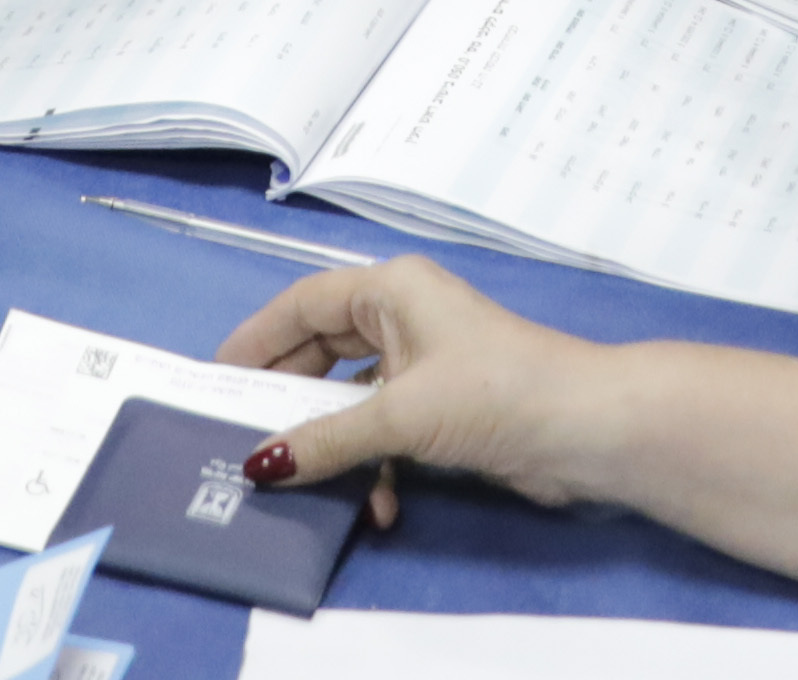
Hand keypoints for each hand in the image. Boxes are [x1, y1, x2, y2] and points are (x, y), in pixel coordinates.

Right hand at [221, 257, 607, 528]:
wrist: (586, 428)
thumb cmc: (493, 393)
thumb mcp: (399, 415)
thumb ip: (326, 440)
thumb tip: (259, 465)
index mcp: (392, 289)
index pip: (303, 303)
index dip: (256, 340)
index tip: (212, 377)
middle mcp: (405, 315)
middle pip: (323, 352)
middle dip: (289, 400)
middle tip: (240, 436)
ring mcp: (425, 362)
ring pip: (353, 399)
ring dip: (337, 447)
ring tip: (301, 484)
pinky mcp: (444, 406)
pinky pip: (388, 430)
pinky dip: (378, 467)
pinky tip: (379, 507)